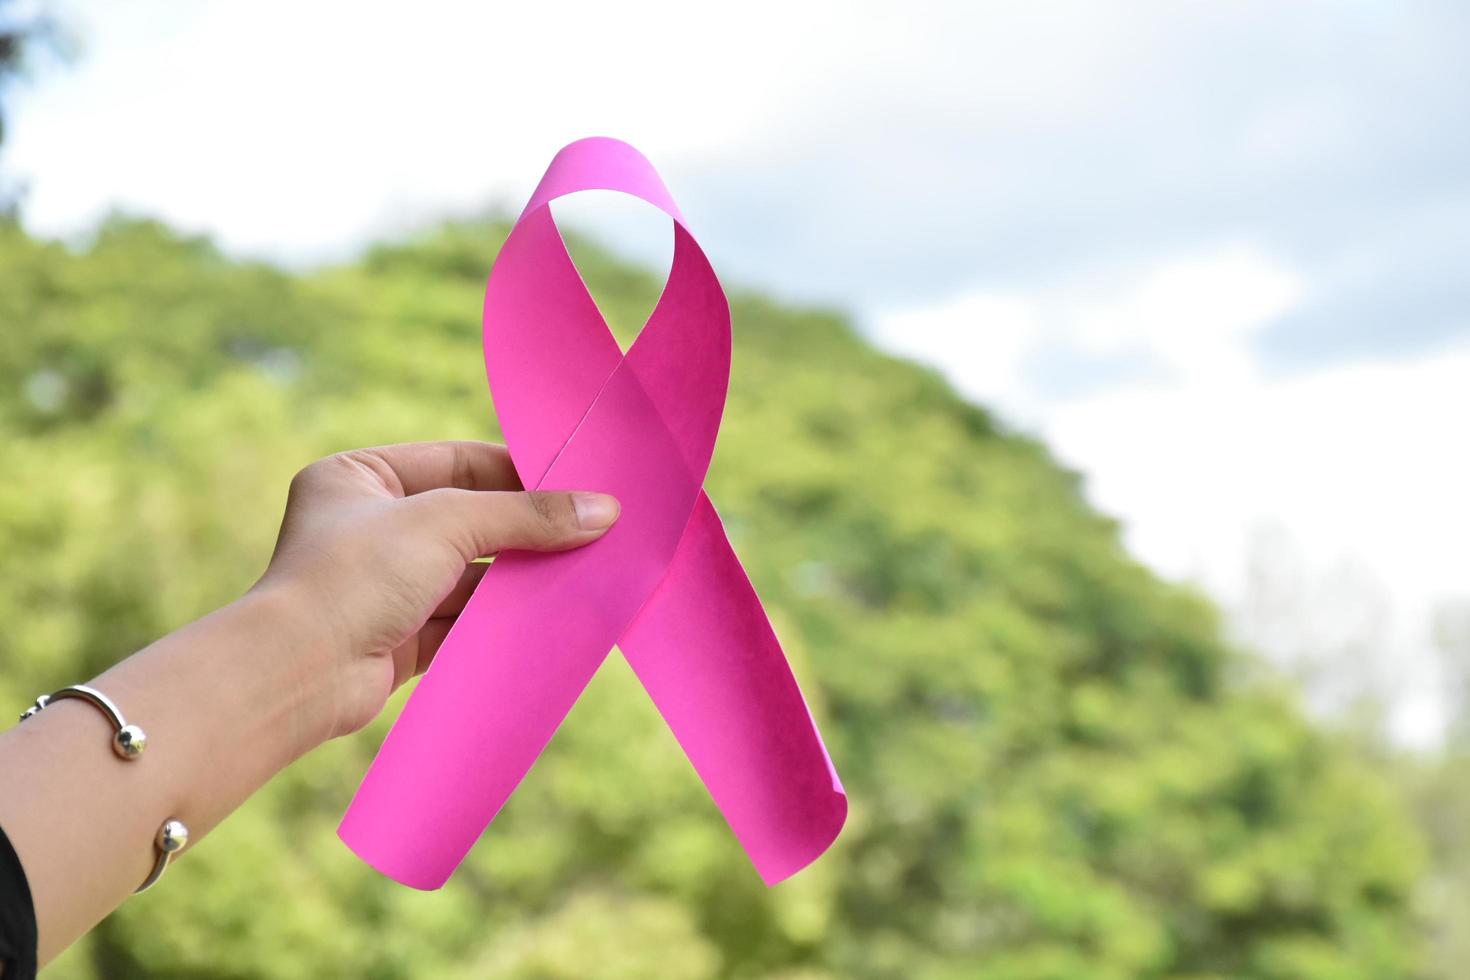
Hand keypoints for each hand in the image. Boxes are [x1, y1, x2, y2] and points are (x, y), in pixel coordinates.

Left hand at [253, 441, 619, 742]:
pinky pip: (464, 617)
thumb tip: (605, 510)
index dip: (520, 471)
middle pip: (470, 517)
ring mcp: (384, 583)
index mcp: (359, 475)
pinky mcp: (399, 635)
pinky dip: (502, 616)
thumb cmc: (355, 576)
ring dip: (520, 575)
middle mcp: (369, 525)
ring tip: (583, 571)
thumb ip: (527, 515)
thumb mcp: (447, 523)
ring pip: (471, 571)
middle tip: (593, 528)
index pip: (458, 461)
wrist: (298, 674)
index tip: (580, 484)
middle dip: (527, 528)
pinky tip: (550, 612)